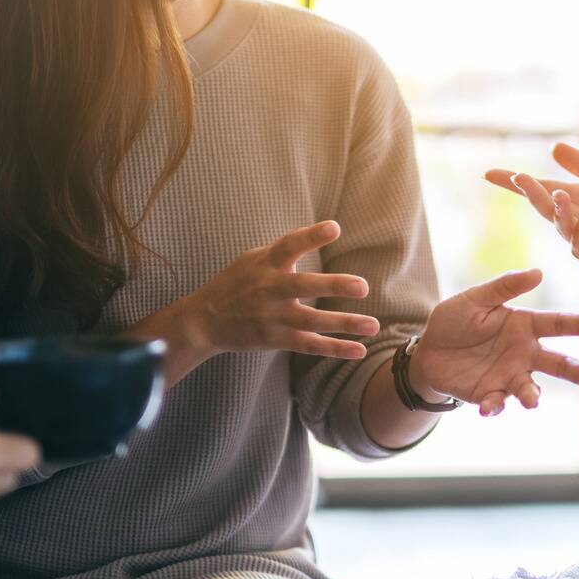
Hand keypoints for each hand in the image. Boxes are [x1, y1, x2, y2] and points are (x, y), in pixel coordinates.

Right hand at [181, 221, 379, 359]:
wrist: (204, 321)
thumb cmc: (236, 283)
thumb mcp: (253, 259)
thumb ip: (283, 251)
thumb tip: (316, 235)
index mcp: (265, 264)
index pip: (288, 246)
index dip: (310, 237)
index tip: (334, 228)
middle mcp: (269, 290)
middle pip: (301, 286)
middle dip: (331, 286)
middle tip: (362, 286)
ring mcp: (272, 317)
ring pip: (311, 321)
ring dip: (343, 324)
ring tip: (374, 325)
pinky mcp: (275, 339)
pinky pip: (309, 345)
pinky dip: (334, 348)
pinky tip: (359, 350)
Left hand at [409, 269, 578, 415]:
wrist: (427, 351)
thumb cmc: (455, 320)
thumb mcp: (475, 298)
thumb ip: (504, 287)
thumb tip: (538, 273)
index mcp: (525, 326)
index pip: (559, 324)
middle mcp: (524, 354)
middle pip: (560, 364)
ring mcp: (509, 376)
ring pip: (531, 389)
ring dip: (532, 396)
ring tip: (532, 402)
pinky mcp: (491, 394)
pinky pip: (498, 402)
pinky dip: (495, 406)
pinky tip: (487, 407)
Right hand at [485, 143, 578, 307]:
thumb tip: (554, 147)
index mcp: (575, 199)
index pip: (540, 189)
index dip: (514, 183)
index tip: (489, 174)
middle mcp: (574, 220)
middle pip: (545, 206)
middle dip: (531, 193)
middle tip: (519, 178)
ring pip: (562, 228)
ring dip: (558, 212)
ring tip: (560, 195)